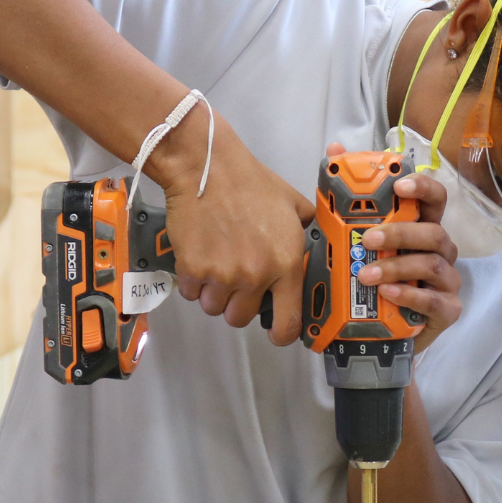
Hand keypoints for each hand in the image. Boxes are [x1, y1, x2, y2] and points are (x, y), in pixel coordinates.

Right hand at [154, 106, 313, 342]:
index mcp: (286, 263)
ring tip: (216, 263)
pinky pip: (191, 293)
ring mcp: (222, 274)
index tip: (276, 332)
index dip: (281, 334)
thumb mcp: (293, 205)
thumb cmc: (248, 183)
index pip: (287, 322)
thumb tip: (310, 250)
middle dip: (237, 304)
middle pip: (240, 318)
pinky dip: (193, 280)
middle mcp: (256, 274)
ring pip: (214, 307)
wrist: (207, 168)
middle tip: (235, 280)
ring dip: (214, 293)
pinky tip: (199, 256)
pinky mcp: (193, 269)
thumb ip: (304, 233)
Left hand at [332, 144, 460, 350]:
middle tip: (367, 239)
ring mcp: (446, 281)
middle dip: (399, 233)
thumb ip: (345, 199)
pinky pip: (434, 300)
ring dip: (397, 267)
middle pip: (432, 231)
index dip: (422, 187)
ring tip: (365, 275)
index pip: (434, 199)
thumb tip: (334, 151)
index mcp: (421, 228)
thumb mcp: (352, 240)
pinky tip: (387, 294)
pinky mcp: (447, 310)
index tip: (398, 185)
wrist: (374, 334)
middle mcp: (439, 250)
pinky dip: (409, 295)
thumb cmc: (369, 280)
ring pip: (431, 264)